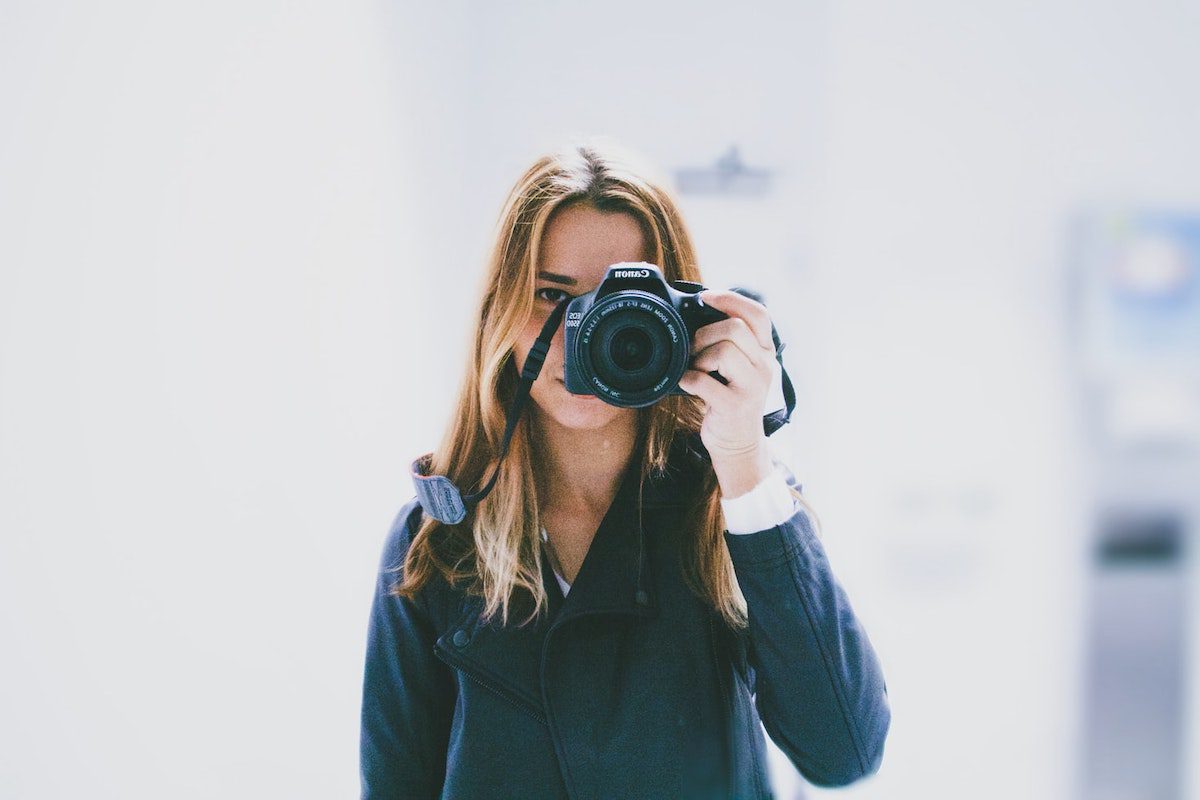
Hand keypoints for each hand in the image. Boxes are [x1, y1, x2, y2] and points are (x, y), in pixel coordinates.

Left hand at [676, 289, 778, 495]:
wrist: (738, 444)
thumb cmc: (731, 399)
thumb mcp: (739, 368)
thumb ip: (729, 342)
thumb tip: (696, 312)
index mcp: (765, 352)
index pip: (758, 314)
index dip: (731, 299)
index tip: (705, 297)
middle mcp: (765, 366)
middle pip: (735, 328)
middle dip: (705, 333)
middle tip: (694, 349)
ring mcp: (753, 387)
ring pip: (723, 351)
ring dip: (698, 357)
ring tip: (695, 369)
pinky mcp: (736, 406)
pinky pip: (704, 381)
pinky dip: (688, 379)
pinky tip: (687, 384)